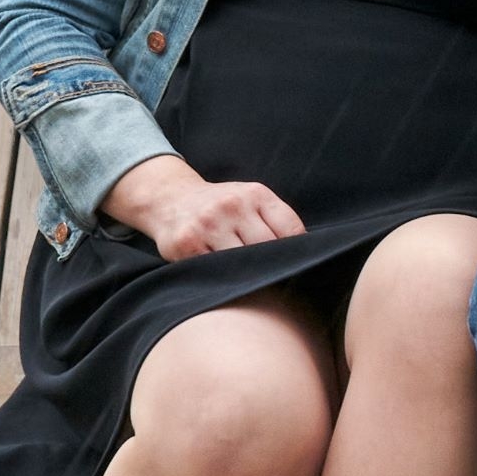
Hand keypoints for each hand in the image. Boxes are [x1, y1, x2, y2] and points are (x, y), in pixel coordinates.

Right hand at [106, 156, 306, 263]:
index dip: (297, 253)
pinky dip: (222, 278)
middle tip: (274, 281)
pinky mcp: (186, 244)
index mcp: (255, 194)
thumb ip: (275, 220)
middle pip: (267, 249)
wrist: (170, 198)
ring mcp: (208, 225)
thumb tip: (306, 254)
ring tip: (249, 282)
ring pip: (242, 264)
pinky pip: (213, 271)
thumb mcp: (250, 198)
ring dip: (248, 276)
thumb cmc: (220, 205)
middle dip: (272, 267)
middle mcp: (232, 205)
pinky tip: (224, 278)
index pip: (290, 231)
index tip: (296, 266)